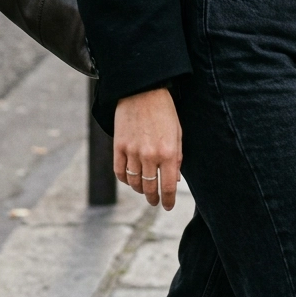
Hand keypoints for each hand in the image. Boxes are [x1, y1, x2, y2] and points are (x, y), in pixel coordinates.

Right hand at [114, 87, 182, 208]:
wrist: (142, 90)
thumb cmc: (164, 111)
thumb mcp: (177, 133)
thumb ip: (177, 158)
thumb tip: (174, 181)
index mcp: (169, 152)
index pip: (167, 187)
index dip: (167, 201)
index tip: (167, 206)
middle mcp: (150, 155)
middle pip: (150, 188)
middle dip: (153, 199)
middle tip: (155, 202)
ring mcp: (132, 151)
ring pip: (134, 182)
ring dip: (140, 190)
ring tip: (144, 190)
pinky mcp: (118, 146)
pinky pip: (120, 172)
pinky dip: (125, 179)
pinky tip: (130, 179)